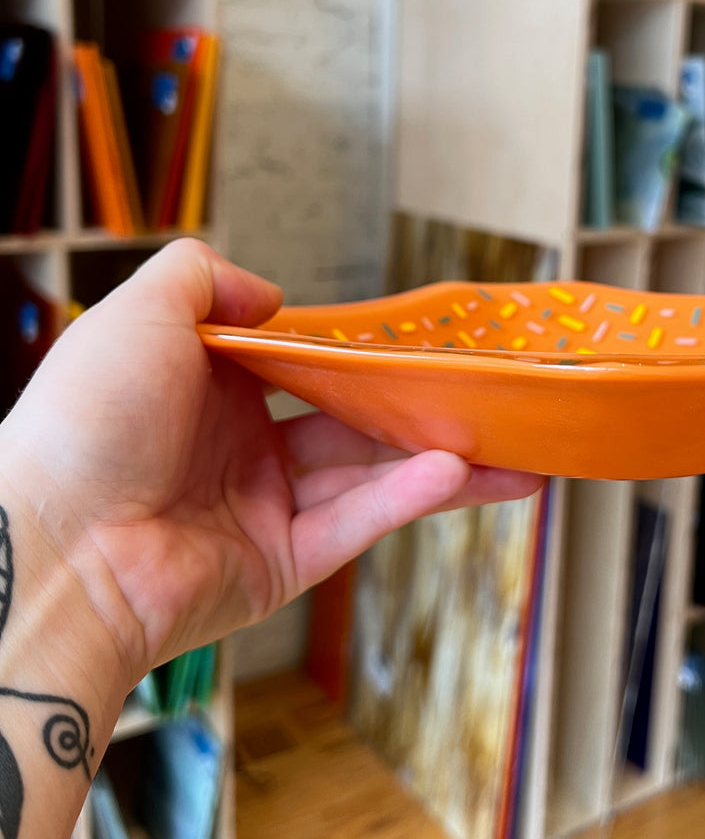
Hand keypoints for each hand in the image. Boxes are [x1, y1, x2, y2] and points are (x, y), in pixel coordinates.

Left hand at [0, 239, 541, 688]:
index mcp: (208, 389)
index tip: (420, 340)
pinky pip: (355, 523)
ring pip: (370, 478)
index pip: (305, 364)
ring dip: (441, 462)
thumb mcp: (138, 310)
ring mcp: (263, 509)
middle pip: (353, 424)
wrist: (57, 542)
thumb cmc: (85, 423)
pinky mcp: (280, 566)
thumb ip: (204, 273)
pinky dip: (406, 498)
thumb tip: (273, 294)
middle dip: (424, 414)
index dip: (362, 351)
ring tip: (512, 451)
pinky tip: (455, 470)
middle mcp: (240, 448)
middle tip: (489, 401)